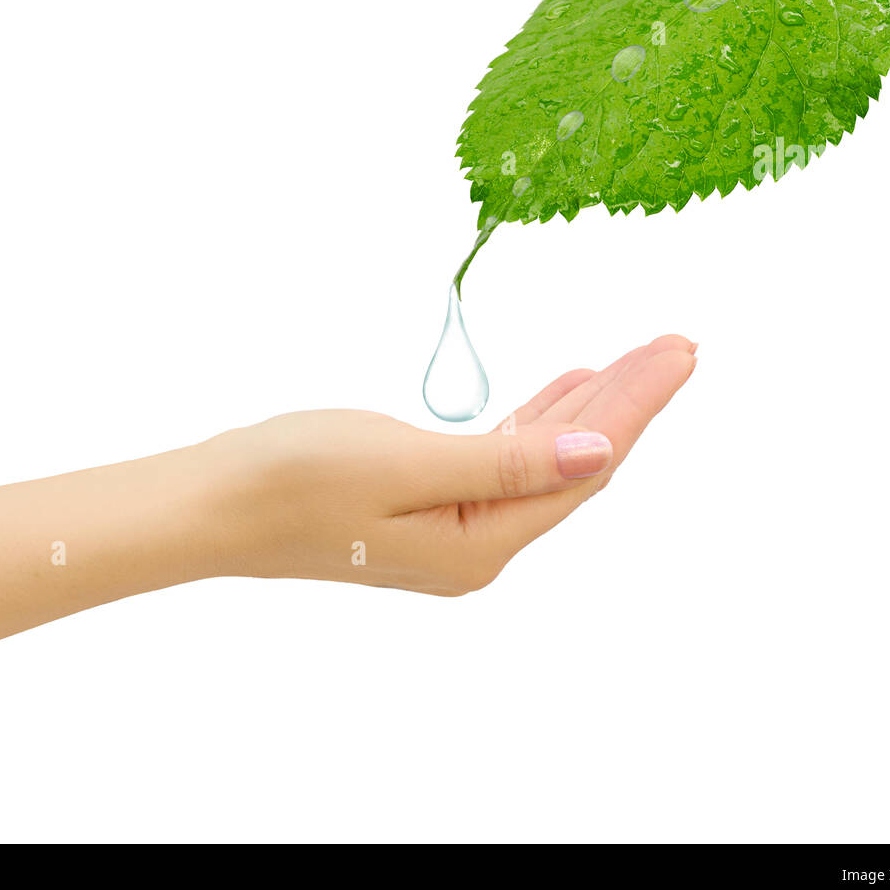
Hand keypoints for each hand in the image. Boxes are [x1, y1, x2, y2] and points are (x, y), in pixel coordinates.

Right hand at [208, 334, 696, 594]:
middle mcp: (475, 546)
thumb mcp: (403, 463)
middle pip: (572, 465)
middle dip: (626, 401)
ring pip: (540, 461)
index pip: (582, 466)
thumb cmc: (292, 478)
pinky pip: (503, 463)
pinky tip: (560, 394)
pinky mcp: (424, 509)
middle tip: (675, 343)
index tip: (678, 350)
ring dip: (587, 408)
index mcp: (479, 543)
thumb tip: (598, 452)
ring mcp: (450, 531)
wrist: (210, 506)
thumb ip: (505, 462)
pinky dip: (536, 423)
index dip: (635, 405)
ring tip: (635, 360)